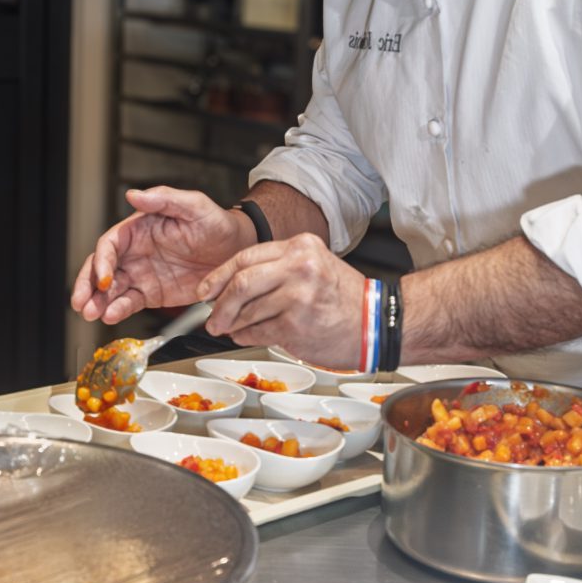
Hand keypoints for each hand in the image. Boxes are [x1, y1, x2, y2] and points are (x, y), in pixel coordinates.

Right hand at [71, 187, 252, 323]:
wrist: (237, 250)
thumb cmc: (216, 223)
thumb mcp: (194, 205)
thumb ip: (164, 200)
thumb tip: (133, 195)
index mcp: (139, 229)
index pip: (111, 244)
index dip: (103, 261)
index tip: (105, 277)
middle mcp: (135, 252)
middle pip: (102, 269)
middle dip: (88, 285)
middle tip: (81, 302)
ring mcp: (142, 274)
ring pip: (111, 289)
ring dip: (99, 302)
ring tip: (92, 314)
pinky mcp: (152, 294)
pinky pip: (130, 302)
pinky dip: (119, 310)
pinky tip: (112, 316)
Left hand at [197, 232, 369, 371]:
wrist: (376, 324)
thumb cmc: (344, 300)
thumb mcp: (313, 267)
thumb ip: (275, 270)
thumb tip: (230, 286)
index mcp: (301, 247)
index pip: (245, 257)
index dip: (218, 276)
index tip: (205, 291)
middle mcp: (299, 267)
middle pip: (240, 282)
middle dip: (219, 304)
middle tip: (211, 317)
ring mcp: (298, 296)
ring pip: (246, 311)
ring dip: (233, 324)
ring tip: (232, 328)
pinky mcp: (296, 325)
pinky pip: (257, 331)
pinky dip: (246, 336)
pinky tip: (248, 335)